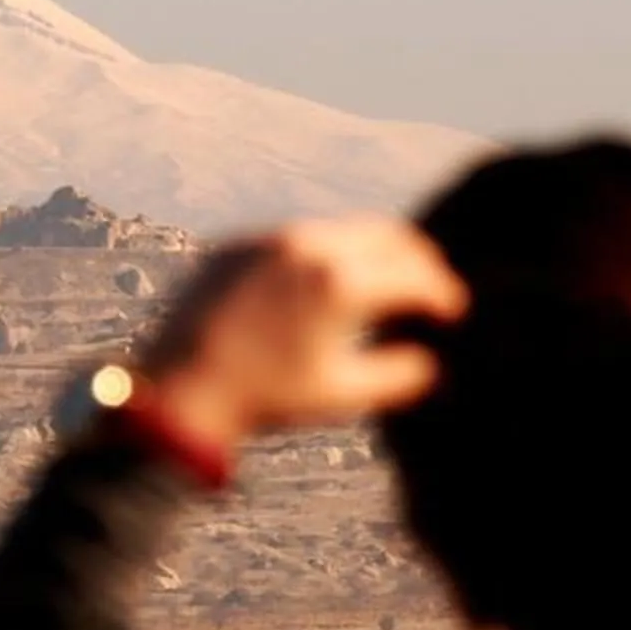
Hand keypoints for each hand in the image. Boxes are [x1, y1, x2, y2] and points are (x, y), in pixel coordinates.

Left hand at [133, 219, 466, 452]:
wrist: (177, 390)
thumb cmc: (263, 398)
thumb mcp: (340, 393)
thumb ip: (398, 376)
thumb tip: (431, 362)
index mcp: (340, 282)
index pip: (415, 274)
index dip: (443, 293)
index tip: (453, 311)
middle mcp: (307, 247)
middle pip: (386, 234)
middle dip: (416, 258)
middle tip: (430, 284)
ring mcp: (268, 240)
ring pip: (339, 231)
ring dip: (368, 252)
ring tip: (380, 282)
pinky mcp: (236, 245)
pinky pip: (294, 239)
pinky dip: (322, 255)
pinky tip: (324, 283)